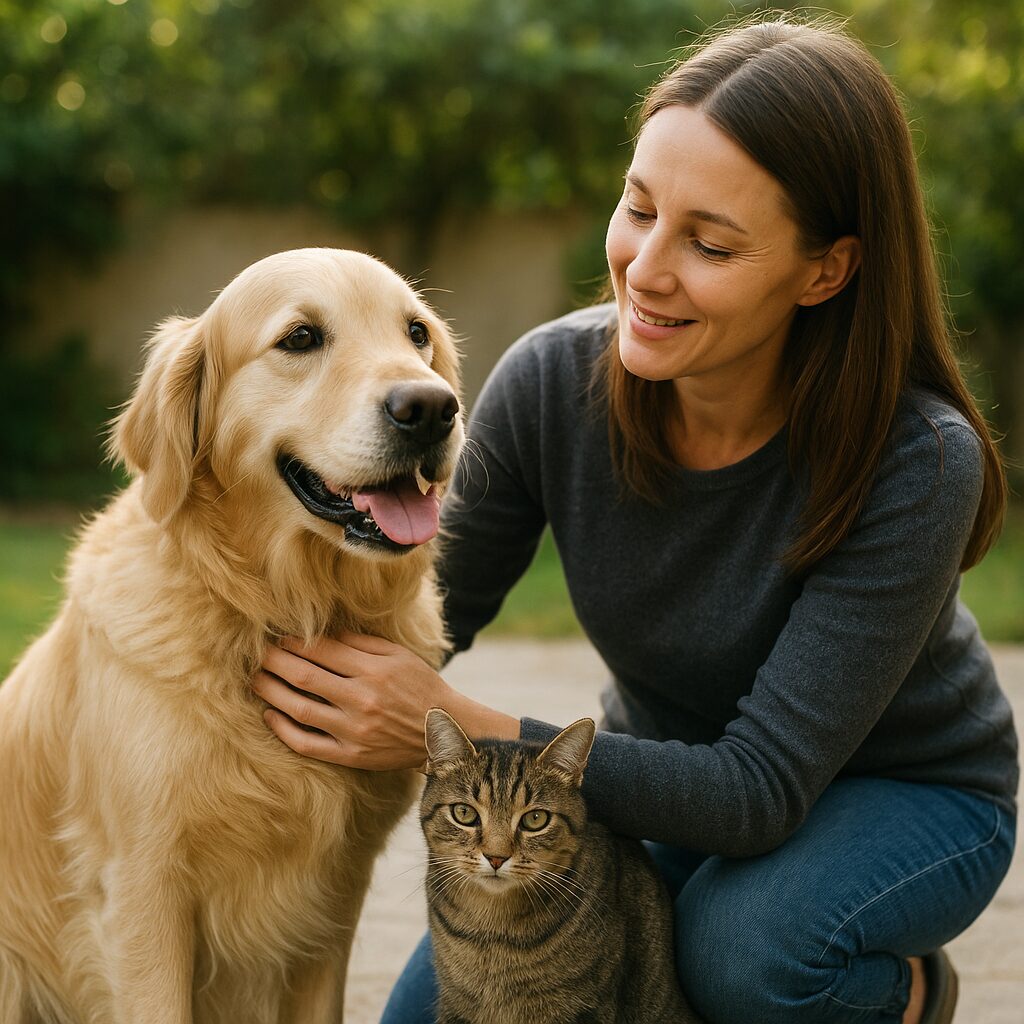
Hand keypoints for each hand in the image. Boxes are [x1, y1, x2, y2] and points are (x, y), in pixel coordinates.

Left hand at [253, 632, 517, 769]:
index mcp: (373, 670)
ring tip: (256, 680)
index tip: (278, 637)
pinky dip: (284, 730)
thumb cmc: (421, 686)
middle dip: (275, 662)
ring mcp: (354, 731)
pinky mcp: (352, 756)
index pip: (322, 651)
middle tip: (258, 655)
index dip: (295, 642)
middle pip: (304, 677)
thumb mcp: (399, 655)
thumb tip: (323, 632)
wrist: (446, 731)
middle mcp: (362, 699)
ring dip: (272, 693)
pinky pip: (308, 744)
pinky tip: (270, 715)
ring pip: (300, 710)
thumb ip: (361, 643)